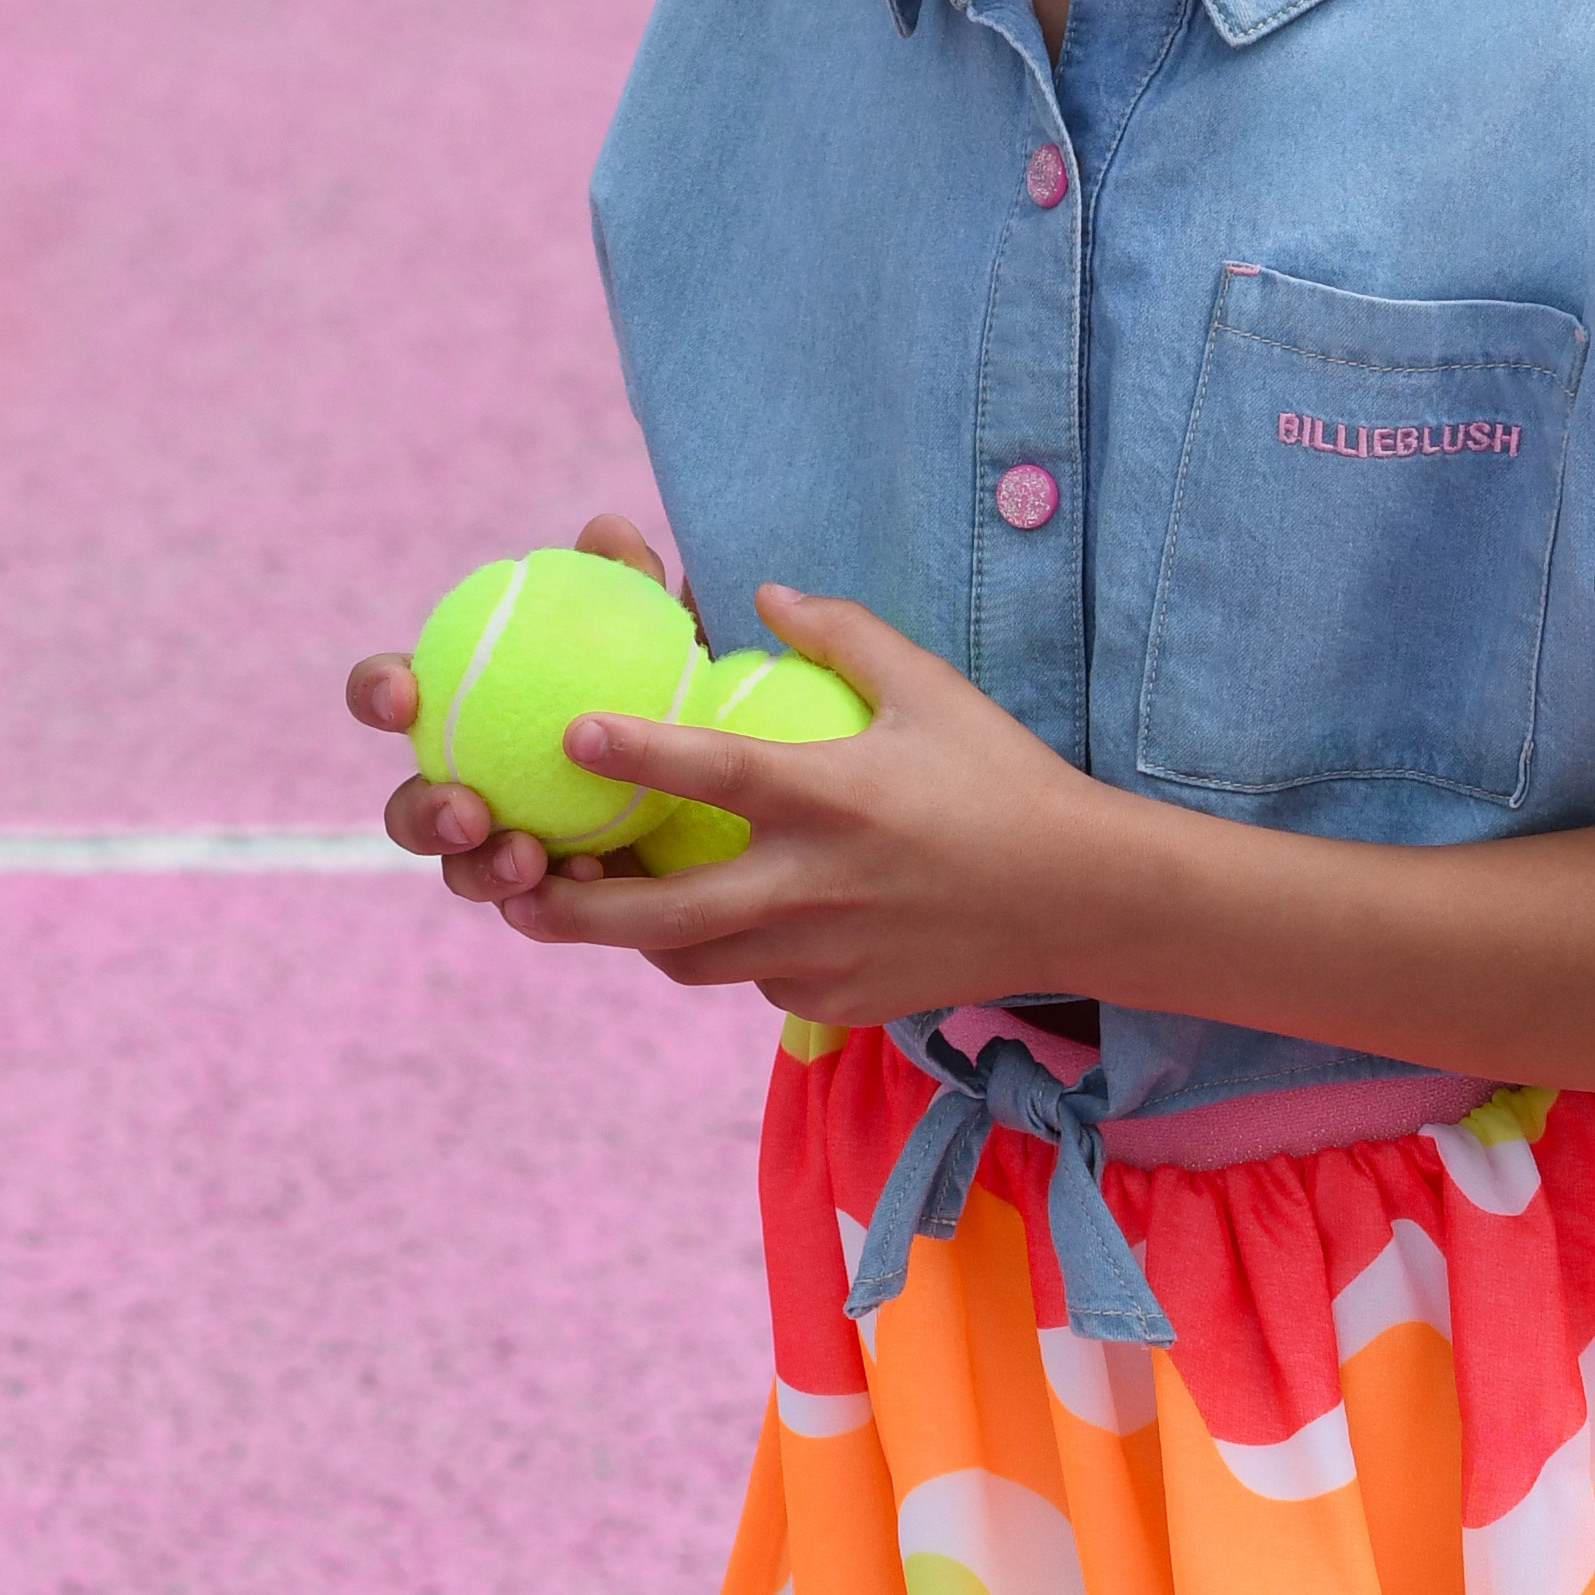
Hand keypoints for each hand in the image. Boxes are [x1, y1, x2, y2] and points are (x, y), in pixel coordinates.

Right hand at [344, 511, 672, 904]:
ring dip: (481, 870)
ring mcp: (500, 852)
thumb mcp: (661, 632)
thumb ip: (628, 587)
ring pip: (461, 873)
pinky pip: (534, 909)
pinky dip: (552, 897)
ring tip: (528, 860)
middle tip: (472, 809)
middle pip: (408, 809)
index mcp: (461, 710)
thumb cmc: (673, 685)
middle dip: (424, 813)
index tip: (405, 695)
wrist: (727, 775)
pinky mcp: (547, 903)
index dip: (379, 693)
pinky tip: (590, 879)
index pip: (395, 695)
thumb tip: (606, 533)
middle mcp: (466, 785)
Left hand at [471, 588, 1130, 1023]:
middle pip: (665, 918)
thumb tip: (760, 594)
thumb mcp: (931, 690)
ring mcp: (824, 955)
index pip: (716, 773)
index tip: (570, 735)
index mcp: (835, 800)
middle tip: (516, 886)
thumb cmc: (1003, 779)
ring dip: (636, 937)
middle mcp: (817, 888)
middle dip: (577, 910)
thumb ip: (841, 635)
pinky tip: (716, 920)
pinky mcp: (838, 999)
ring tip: (593, 904)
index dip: (637, 754)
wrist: (1079, 900)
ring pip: (692, 961)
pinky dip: (724, 951)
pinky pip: (751, 979)